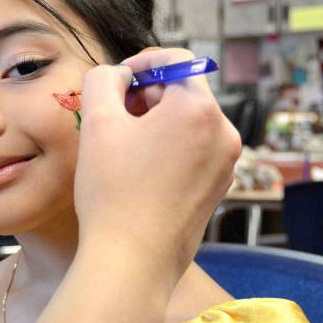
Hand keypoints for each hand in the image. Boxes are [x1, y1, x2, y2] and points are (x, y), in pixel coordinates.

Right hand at [73, 48, 240, 282]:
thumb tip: (117, 76)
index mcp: (199, 109)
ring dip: (157, 124)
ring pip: (190, 124)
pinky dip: (170, 150)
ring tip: (123, 147)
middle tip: (113, 115)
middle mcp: (223, 133)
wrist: (131, 262)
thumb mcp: (97, 123)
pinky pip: (195, 153)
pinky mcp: (218, 189)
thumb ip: (103, 81)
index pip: (175, 61)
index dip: (141, 63)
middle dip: (147, 96)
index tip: (116, 81)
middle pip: (185, 92)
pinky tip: (140, 171)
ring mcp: (226, 165)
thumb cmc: (113, 192)